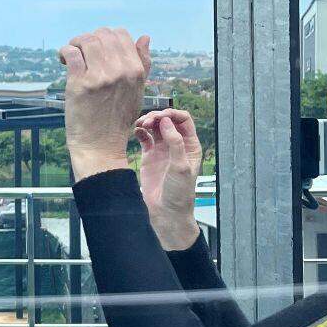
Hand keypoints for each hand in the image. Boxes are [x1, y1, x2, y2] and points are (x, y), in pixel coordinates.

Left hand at [58, 28, 150, 180]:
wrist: (100, 145)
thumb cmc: (117, 118)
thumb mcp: (137, 91)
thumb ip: (143, 64)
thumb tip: (144, 37)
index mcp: (136, 71)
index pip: (121, 34)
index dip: (106, 37)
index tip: (97, 50)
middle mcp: (120, 71)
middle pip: (102, 34)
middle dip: (89, 39)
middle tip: (82, 52)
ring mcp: (100, 77)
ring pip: (86, 40)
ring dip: (76, 42)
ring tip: (72, 54)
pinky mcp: (80, 84)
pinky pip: (71, 53)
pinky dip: (65, 52)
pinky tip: (64, 61)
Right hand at [136, 109, 202, 250]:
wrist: (166, 211)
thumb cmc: (179, 192)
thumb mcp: (181, 167)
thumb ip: (175, 143)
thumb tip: (166, 121)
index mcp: (190, 145)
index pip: (183, 120)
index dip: (172, 114)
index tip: (160, 116)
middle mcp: (176, 144)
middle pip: (167, 120)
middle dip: (157, 116)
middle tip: (147, 121)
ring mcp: (162, 149)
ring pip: (155, 127)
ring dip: (147, 122)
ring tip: (140, 125)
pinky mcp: (149, 155)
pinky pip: (144, 137)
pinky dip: (139, 131)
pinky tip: (136, 132)